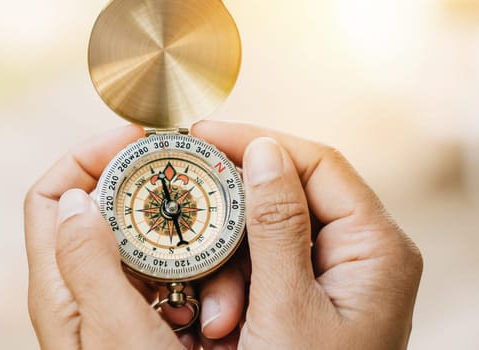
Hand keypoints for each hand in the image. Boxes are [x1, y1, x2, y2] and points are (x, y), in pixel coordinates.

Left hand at [24, 125, 247, 348]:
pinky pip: (177, 285)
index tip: (138, 139)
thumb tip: (77, 197)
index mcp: (59, 288)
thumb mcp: (113, 327)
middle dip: (158, 199)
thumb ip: (89, 260)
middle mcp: (82, 293)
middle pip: (110, 215)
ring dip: (194, 254)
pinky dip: (204, 286)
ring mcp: (115, 310)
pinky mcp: (148, 328)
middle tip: (202, 187)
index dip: (88, 156)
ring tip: (224, 280)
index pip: (51, 197)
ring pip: (153, 250)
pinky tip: (221, 311)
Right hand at [191, 120, 422, 348]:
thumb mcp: (286, 305)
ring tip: (219, 319)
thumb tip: (265, 152)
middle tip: (192, 233)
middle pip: (286, 203)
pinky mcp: (309, 304)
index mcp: (377, 249)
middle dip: (233, 231)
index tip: (204, 135)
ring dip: (228, 275)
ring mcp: (335, 281)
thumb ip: (275, 226)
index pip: (319, 164)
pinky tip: (224, 329)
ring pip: (264, 243)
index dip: (260, 141)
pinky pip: (261, 276)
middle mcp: (362, 258)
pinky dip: (235, 296)